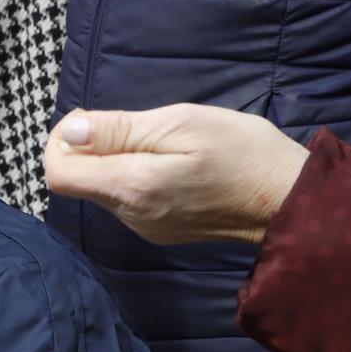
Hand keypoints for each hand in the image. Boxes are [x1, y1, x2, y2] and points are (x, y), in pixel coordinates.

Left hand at [43, 105, 310, 244]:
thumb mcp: (180, 123)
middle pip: (79, 180)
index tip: (94, 121)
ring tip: (164, 143)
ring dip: (118, 159)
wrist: (292, 201)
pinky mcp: (162, 230)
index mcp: (130, 188)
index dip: (62, 141)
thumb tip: (69, 132)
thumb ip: (118, 130)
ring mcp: (146, 227)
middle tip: (137, 125)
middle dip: (92, 147)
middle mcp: (130, 216)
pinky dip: (136, 175)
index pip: (58, 173)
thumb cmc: (242, 152)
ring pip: (104, 187)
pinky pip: (129, 198)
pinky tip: (173, 163)